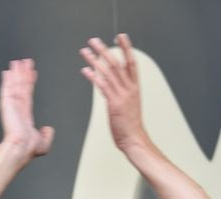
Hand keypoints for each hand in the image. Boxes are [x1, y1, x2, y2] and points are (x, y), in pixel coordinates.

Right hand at [0, 58, 54, 161]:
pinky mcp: (6, 105)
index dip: (30, 84)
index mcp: (24, 117)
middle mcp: (17, 110)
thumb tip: (48, 128)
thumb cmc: (29, 150)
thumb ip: (47, 136)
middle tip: (25, 62)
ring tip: (17, 62)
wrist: (21, 149)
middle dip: (23, 74)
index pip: (28, 96)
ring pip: (15, 86)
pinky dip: (7, 81)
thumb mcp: (43, 145)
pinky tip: (8, 72)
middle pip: (21, 87)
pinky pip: (7, 90)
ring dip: (16, 74)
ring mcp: (11, 107)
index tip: (32, 73)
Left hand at [80, 34, 146, 153]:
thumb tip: (111, 88)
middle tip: (94, 41)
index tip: (121, 36)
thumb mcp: (130, 105)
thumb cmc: (131, 126)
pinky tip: (85, 70)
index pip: (131, 63)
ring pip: (108, 72)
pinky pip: (103, 86)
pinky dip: (93, 77)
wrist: (134, 139)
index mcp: (135, 88)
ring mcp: (122, 95)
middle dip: (104, 50)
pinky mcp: (114, 103)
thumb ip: (122, 94)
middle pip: (116, 63)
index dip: (126, 48)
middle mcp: (129, 89)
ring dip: (95, 60)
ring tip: (85, 51)